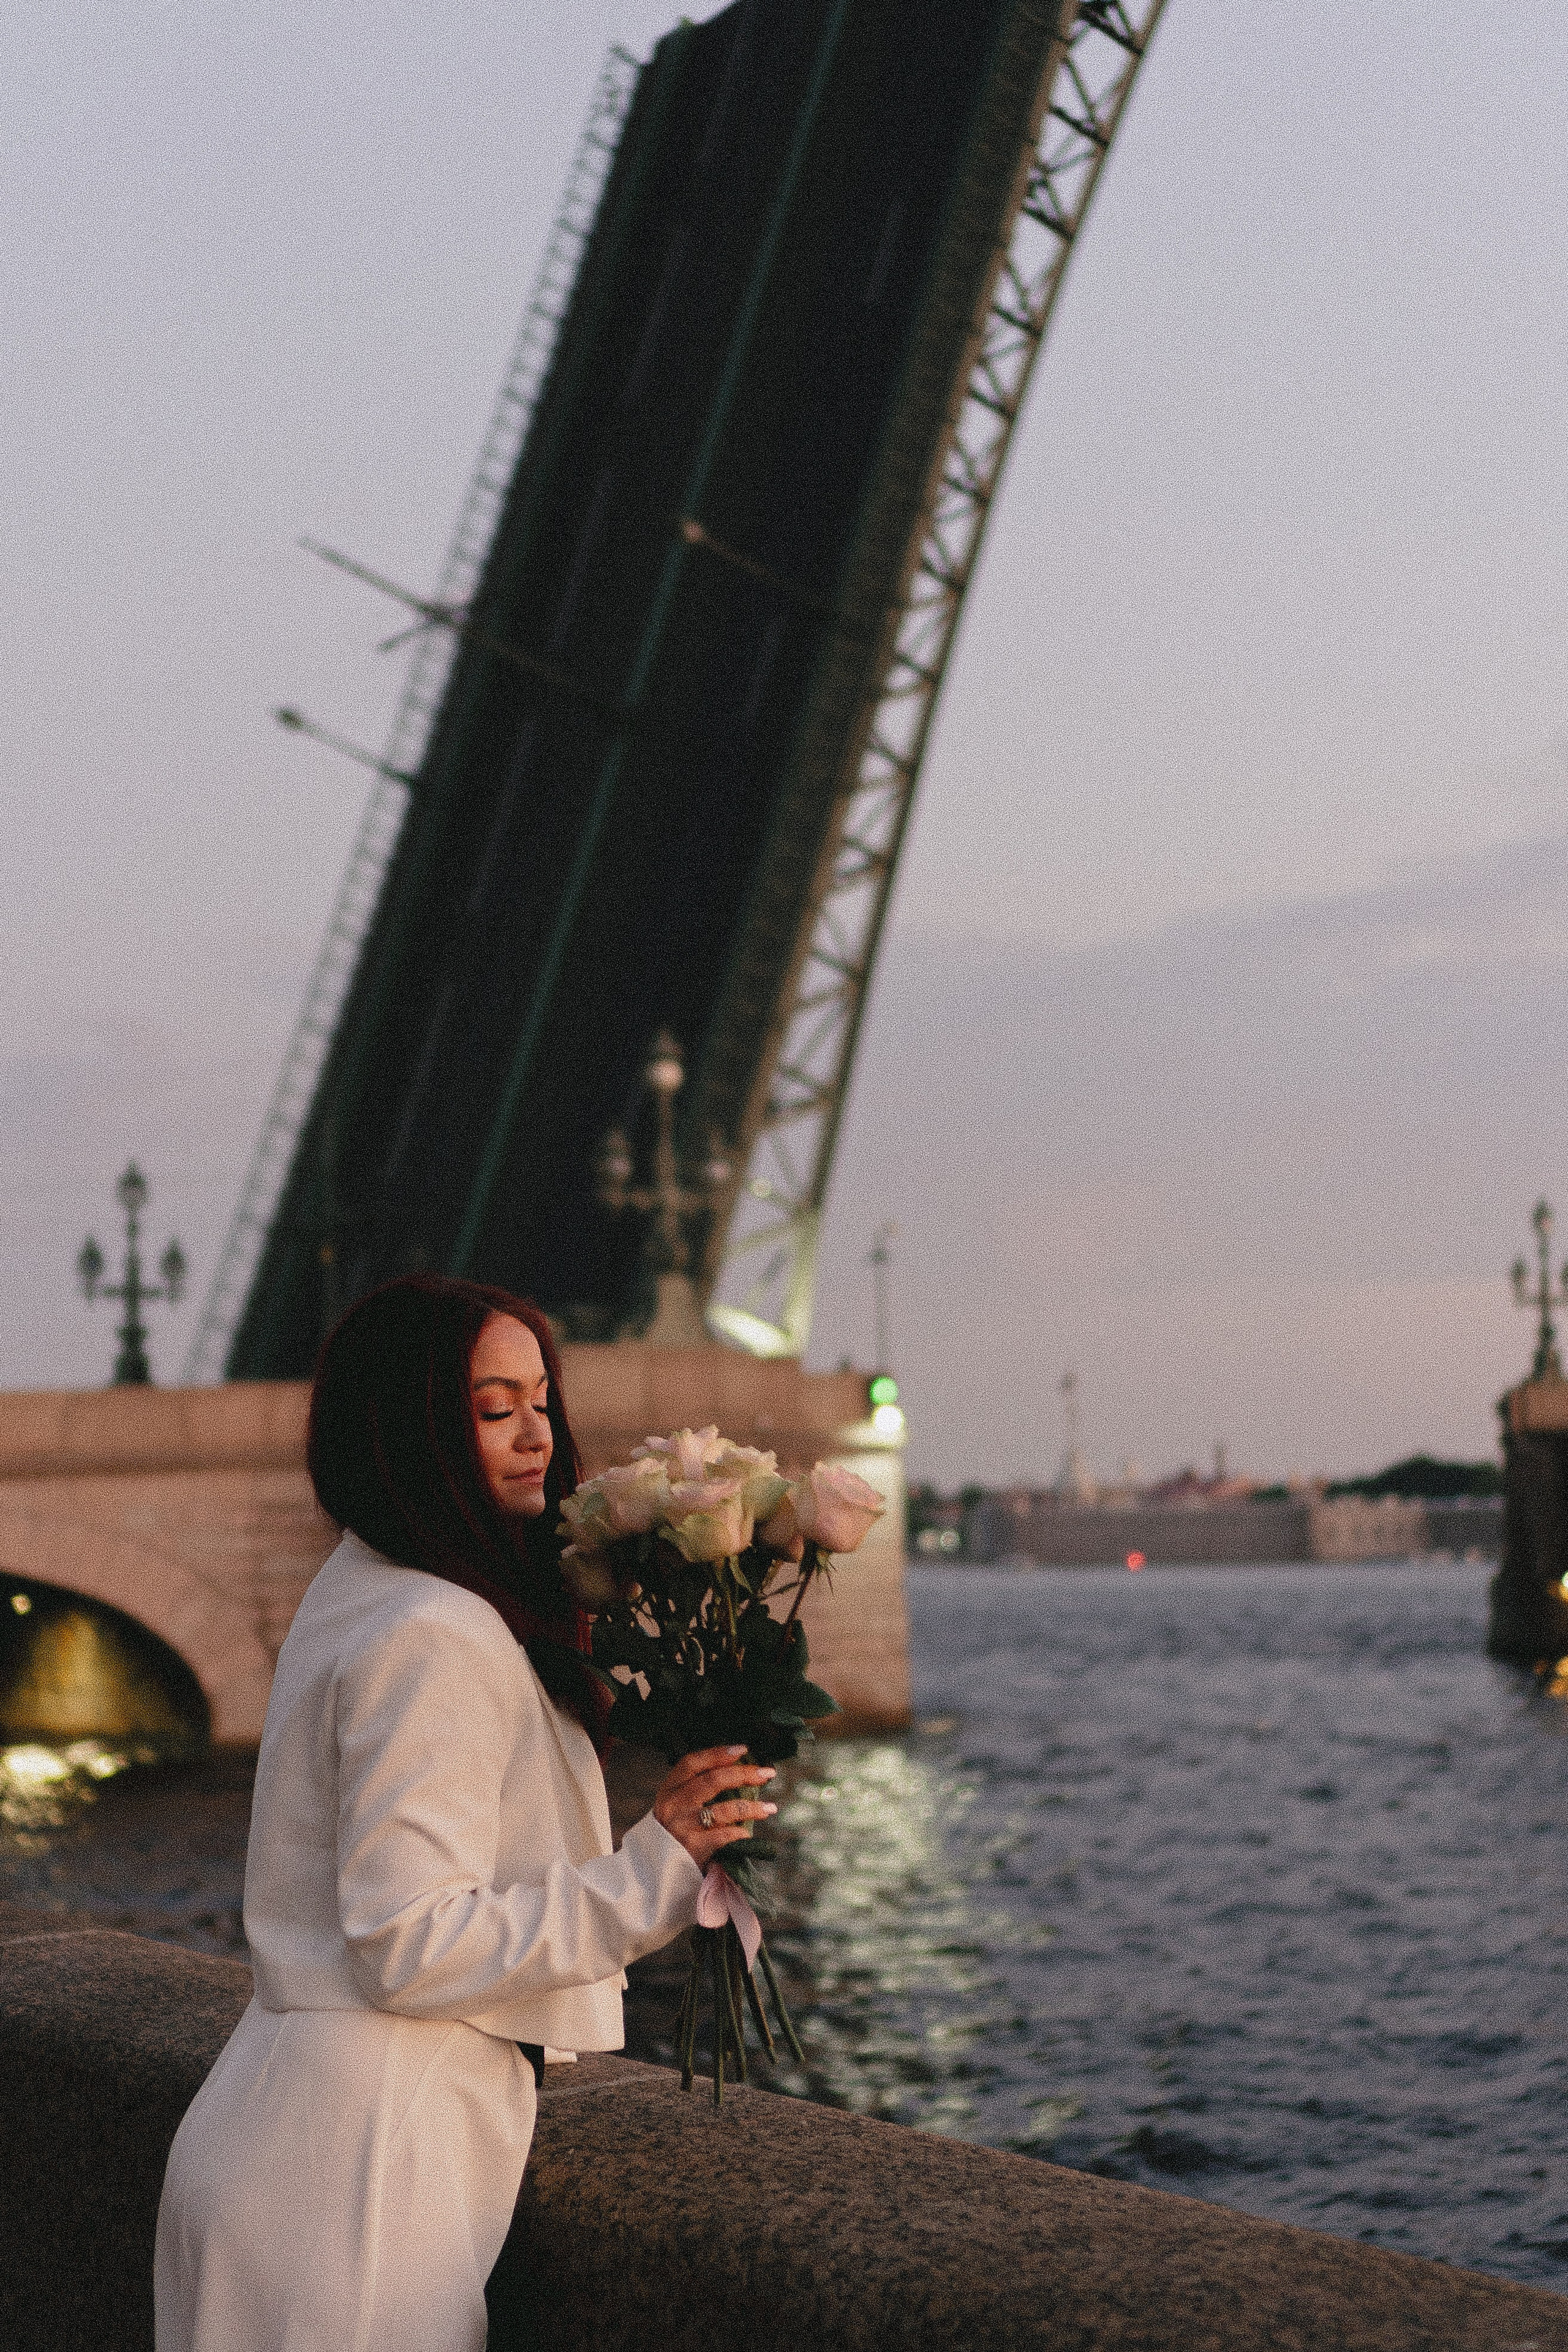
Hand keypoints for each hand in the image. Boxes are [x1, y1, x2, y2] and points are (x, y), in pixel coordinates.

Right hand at [654, 1745, 777, 1869]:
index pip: (692, 1763)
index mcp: (670, 1788)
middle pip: (712, 1781)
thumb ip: (696, 1786)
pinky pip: (724, 1836)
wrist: (654, 1865)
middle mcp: (674, 1805)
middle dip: (743, 1774)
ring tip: (770, 1808)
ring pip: (724, 1810)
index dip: (717, 1754)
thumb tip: (737, 1770)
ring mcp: (683, 1826)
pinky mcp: (693, 1847)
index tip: (742, 1749)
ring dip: (751, 1807)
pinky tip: (747, 1834)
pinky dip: (739, 1833)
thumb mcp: (675, 1803)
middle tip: (766, 1773)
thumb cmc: (673, 1828)